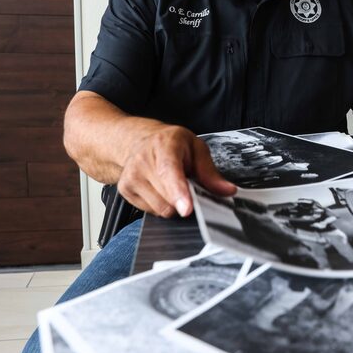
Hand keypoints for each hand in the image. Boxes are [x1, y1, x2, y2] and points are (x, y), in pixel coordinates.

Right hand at [117, 126, 235, 217]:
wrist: (139, 141)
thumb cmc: (171, 143)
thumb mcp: (196, 148)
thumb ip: (210, 172)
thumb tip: (227, 190)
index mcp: (164, 145)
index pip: (170, 171)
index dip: (178, 192)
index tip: (187, 209)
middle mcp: (142, 160)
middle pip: (168, 198)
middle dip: (185, 199)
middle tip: (189, 185)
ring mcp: (131, 176)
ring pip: (161, 209)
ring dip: (173, 204)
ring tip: (172, 184)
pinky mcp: (125, 190)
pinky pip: (151, 212)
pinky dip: (161, 205)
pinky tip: (160, 189)